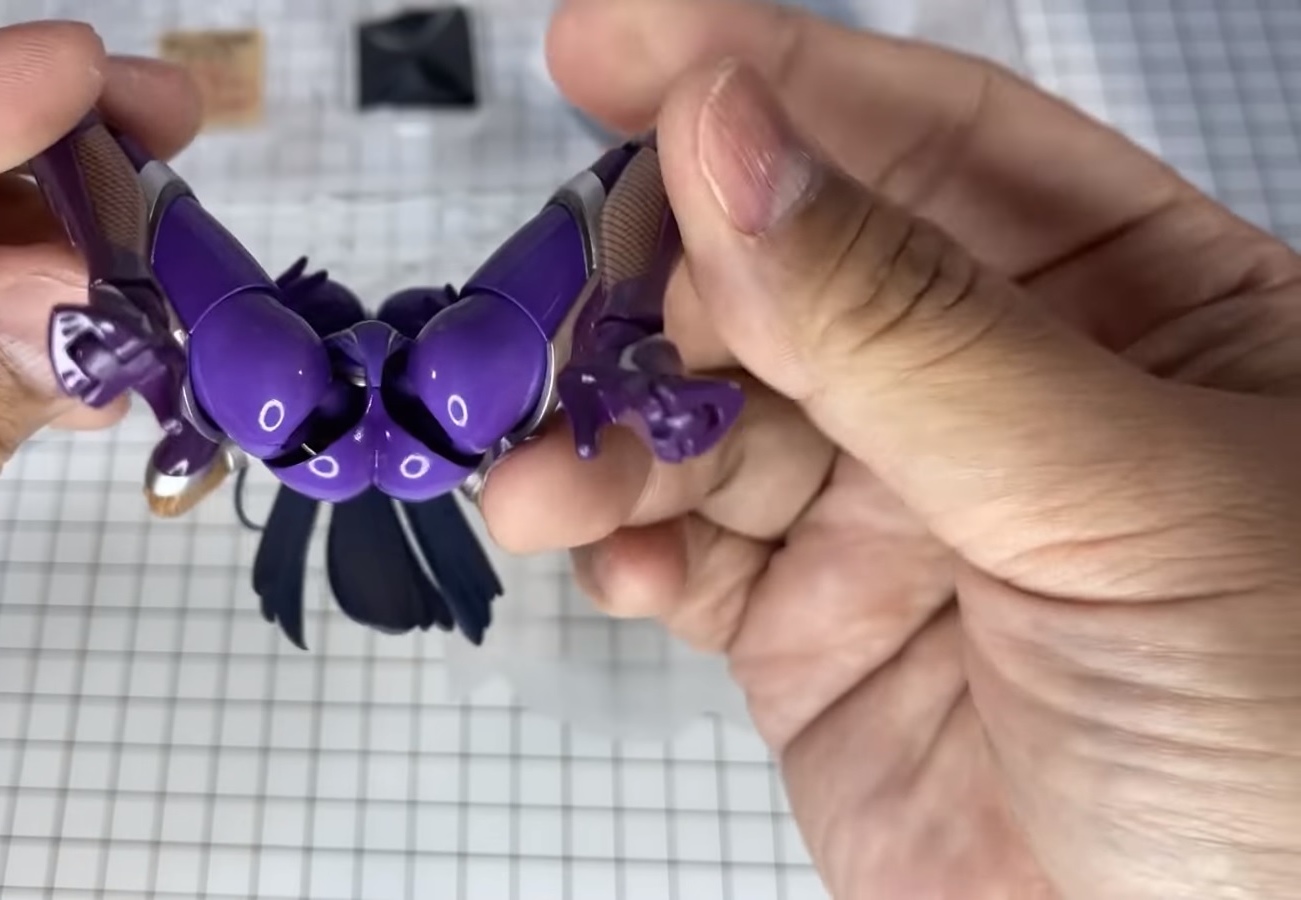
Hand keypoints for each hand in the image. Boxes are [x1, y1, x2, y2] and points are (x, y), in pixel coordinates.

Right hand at [482, 0, 1300, 896]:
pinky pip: (684, 553)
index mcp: (1140, 302)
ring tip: (545, 479)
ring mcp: (898, 513)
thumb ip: (903, 318)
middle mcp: (1005, 391)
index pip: (933, 136)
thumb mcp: (1113, 496)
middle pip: (787, 268)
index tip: (610, 43)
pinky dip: (622, 545)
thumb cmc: (1288, 753)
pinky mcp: (812, 635)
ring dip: (607, 433)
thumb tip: (724, 131)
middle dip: (664, 285)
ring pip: (709, 415)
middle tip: (574, 319)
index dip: (768, 75)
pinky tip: (604, 557)